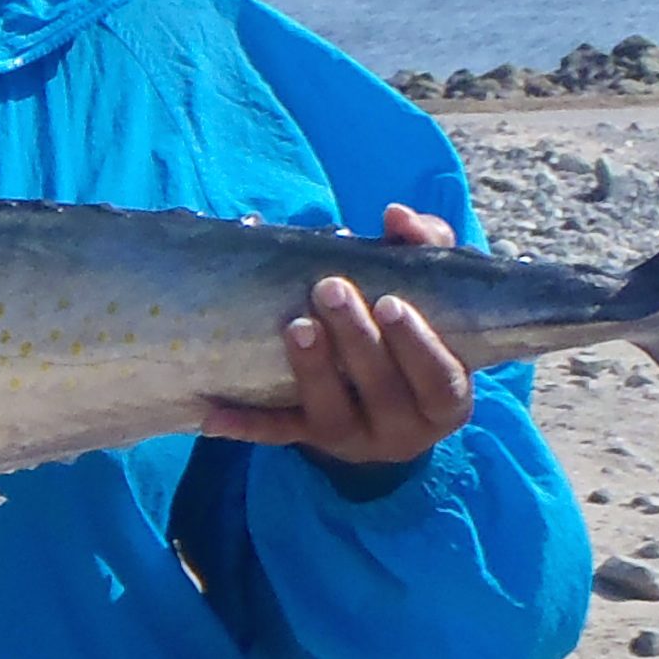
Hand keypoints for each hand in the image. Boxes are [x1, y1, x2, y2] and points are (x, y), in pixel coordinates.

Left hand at [206, 203, 476, 469]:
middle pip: (384, 392)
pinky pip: (277, 434)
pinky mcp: (311, 441)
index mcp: (445, 400)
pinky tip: (212, 413)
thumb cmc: (412, 329)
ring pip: (332, 416)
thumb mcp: (430, 292)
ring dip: (312, 370)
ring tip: (295, 326)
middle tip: (330, 289)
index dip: (417, 344)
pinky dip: (245, 425)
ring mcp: (354, 440)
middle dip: (357, 341)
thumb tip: (398, 216)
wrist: (385, 404)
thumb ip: (425, 247)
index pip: (440, 378)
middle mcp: (404, 430)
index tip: (388, 302)